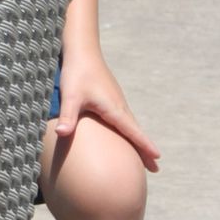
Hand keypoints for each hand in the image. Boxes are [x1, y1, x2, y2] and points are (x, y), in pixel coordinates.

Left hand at [54, 53, 159, 172]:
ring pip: (131, 125)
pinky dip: (131, 131)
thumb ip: (67, 116)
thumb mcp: (70, 96)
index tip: (158, 158)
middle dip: (145, 149)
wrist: (83, 51)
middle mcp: (119, 106)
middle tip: (155, 168)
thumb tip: (61, 134)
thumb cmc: (76, 73)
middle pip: (136, 131)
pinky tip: (126, 135)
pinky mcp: (111, 98)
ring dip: (139, 141)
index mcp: (113, 109)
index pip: (133, 131)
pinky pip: (125, 120)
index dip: (145, 145)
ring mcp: (116, 102)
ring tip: (145, 156)